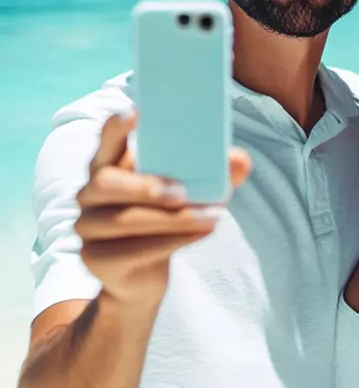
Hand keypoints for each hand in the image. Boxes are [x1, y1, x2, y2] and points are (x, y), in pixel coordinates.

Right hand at [74, 109, 250, 307]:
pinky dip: (172, 241)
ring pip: (125, 220)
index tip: (135, 111)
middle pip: (106, 182)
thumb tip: (241, 160)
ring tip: (212, 217)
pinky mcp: (95, 260)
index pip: (107, 140)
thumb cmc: (166, 216)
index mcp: (110, 164)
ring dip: (174, 219)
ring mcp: (88, 227)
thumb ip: (215, 173)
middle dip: (146, 186)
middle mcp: (90, 192)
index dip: (116, 127)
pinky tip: (201, 233)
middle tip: (183, 191)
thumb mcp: (191, 191)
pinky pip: (132, 251)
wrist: (141, 276)